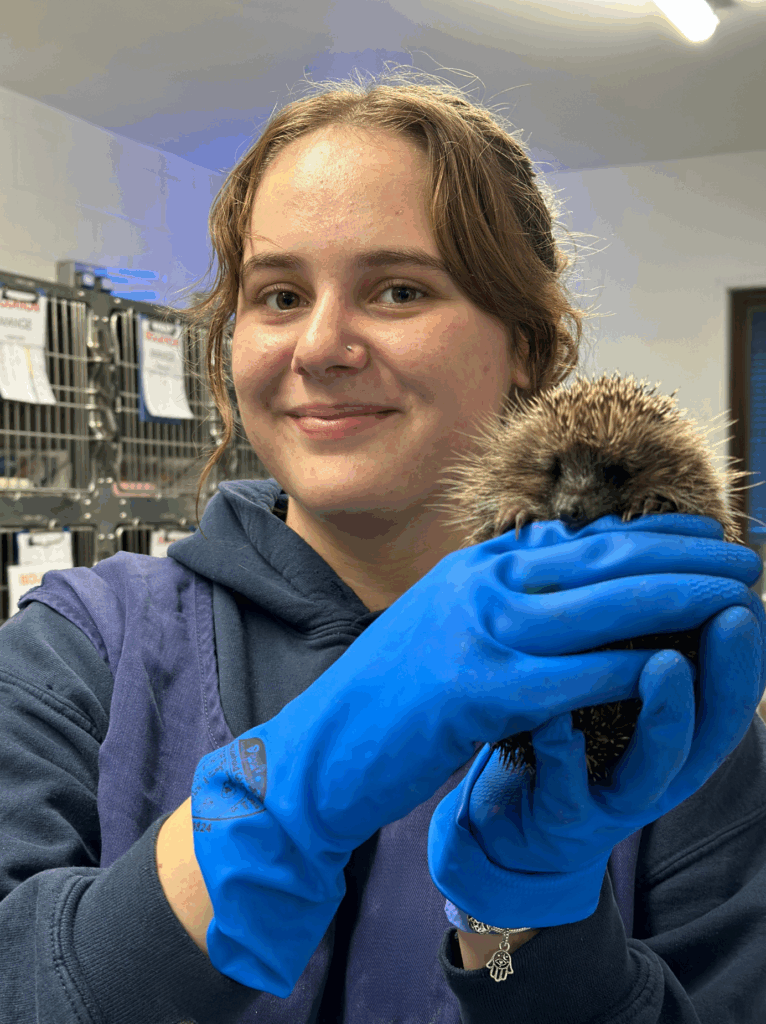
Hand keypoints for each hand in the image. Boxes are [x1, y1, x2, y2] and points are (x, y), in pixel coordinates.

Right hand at [191, 514, 760, 993]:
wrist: (324, 746)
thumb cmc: (392, 692)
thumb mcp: (445, 620)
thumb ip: (499, 587)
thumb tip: (552, 550)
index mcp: (476, 569)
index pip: (582, 540)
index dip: (653, 536)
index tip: (707, 537)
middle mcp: (479, 586)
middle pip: (601, 561)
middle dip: (683, 558)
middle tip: (746, 557)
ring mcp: (475, 633)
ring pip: (598, 607)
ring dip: (675, 601)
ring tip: (737, 598)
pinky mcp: (475, 690)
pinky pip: (571, 673)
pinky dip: (628, 665)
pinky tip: (673, 663)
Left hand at [428, 598, 765, 929]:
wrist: (514, 812)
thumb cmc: (570, 727)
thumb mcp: (608, 678)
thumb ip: (631, 626)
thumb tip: (659, 541)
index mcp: (678, 723)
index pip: (728, 681)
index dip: (745, 641)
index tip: (749, 582)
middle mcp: (659, 763)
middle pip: (711, 722)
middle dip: (727, 666)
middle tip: (739, 612)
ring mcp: (609, 795)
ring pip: (653, 764)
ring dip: (665, 714)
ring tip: (667, 664)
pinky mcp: (559, 817)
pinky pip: (566, 789)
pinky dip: (563, 754)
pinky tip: (554, 721)